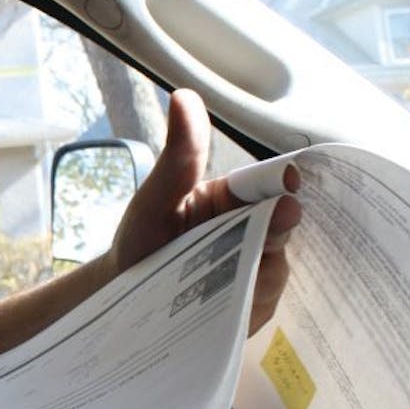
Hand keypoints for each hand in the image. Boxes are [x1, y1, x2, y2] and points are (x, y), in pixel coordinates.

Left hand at [110, 89, 300, 334]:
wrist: (120, 296)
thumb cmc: (141, 239)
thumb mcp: (156, 199)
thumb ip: (180, 157)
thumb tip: (185, 98)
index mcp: (236, 198)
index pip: (274, 184)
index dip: (286, 186)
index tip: (289, 188)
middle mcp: (253, 231)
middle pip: (282, 230)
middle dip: (275, 235)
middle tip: (266, 236)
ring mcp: (256, 272)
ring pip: (275, 273)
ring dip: (255, 278)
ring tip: (218, 284)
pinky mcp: (249, 308)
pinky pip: (261, 309)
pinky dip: (245, 309)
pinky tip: (221, 310)